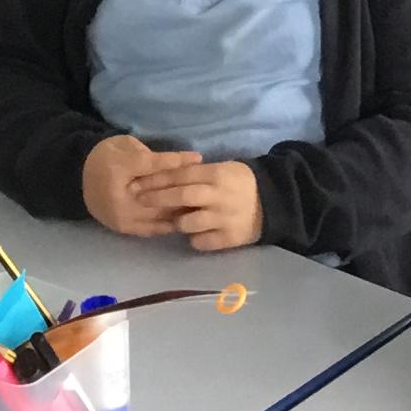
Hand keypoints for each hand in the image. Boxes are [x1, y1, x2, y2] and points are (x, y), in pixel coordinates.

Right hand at [83, 134, 199, 237]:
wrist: (78, 178)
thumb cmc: (107, 157)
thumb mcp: (127, 147)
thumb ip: (153, 156)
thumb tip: (187, 161)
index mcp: (118, 170)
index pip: (154, 165)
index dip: (177, 161)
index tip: (199, 157)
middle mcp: (121, 198)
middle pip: (160, 196)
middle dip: (184, 192)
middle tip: (206, 187)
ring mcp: (122, 217)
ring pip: (159, 216)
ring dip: (180, 211)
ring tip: (201, 204)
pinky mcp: (124, 228)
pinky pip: (152, 229)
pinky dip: (169, 225)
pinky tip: (185, 220)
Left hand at [135, 158, 262, 252]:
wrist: (272, 202)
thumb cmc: (240, 182)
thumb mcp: (222, 169)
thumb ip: (197, 174)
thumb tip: (165, 176)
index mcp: (217, 175)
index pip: (182, 175)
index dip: (158, 179)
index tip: (138, 183)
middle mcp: (219, 196)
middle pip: (182, 196)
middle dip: (158, 198)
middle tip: (139, 200)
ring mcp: (224, 219)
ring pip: (189, 223)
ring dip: (176, 222)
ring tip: (171, 221)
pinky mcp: (230, 238)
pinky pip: (202, 242)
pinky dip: (194, 239)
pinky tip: (193, 235)